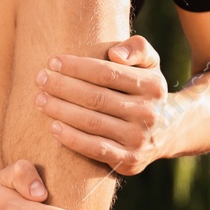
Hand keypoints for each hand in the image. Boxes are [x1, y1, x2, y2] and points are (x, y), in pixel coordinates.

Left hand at [35, 35, 170, 175]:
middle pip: (96, 98)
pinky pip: (95, 149)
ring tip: (40, 100)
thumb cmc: (145, 91)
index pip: (107, 73)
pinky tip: (53, 127)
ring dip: (61, 111)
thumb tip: (115, 55)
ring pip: (92, 123)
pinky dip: (71, 139)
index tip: (53, 61)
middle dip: (63, 87)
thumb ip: (137, 48)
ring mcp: (139, 139)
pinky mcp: (129, 161)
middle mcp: (148, 113)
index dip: (77, 67)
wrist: (169, 131)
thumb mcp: (150, 64)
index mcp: (152, 86)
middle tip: (41, 78)